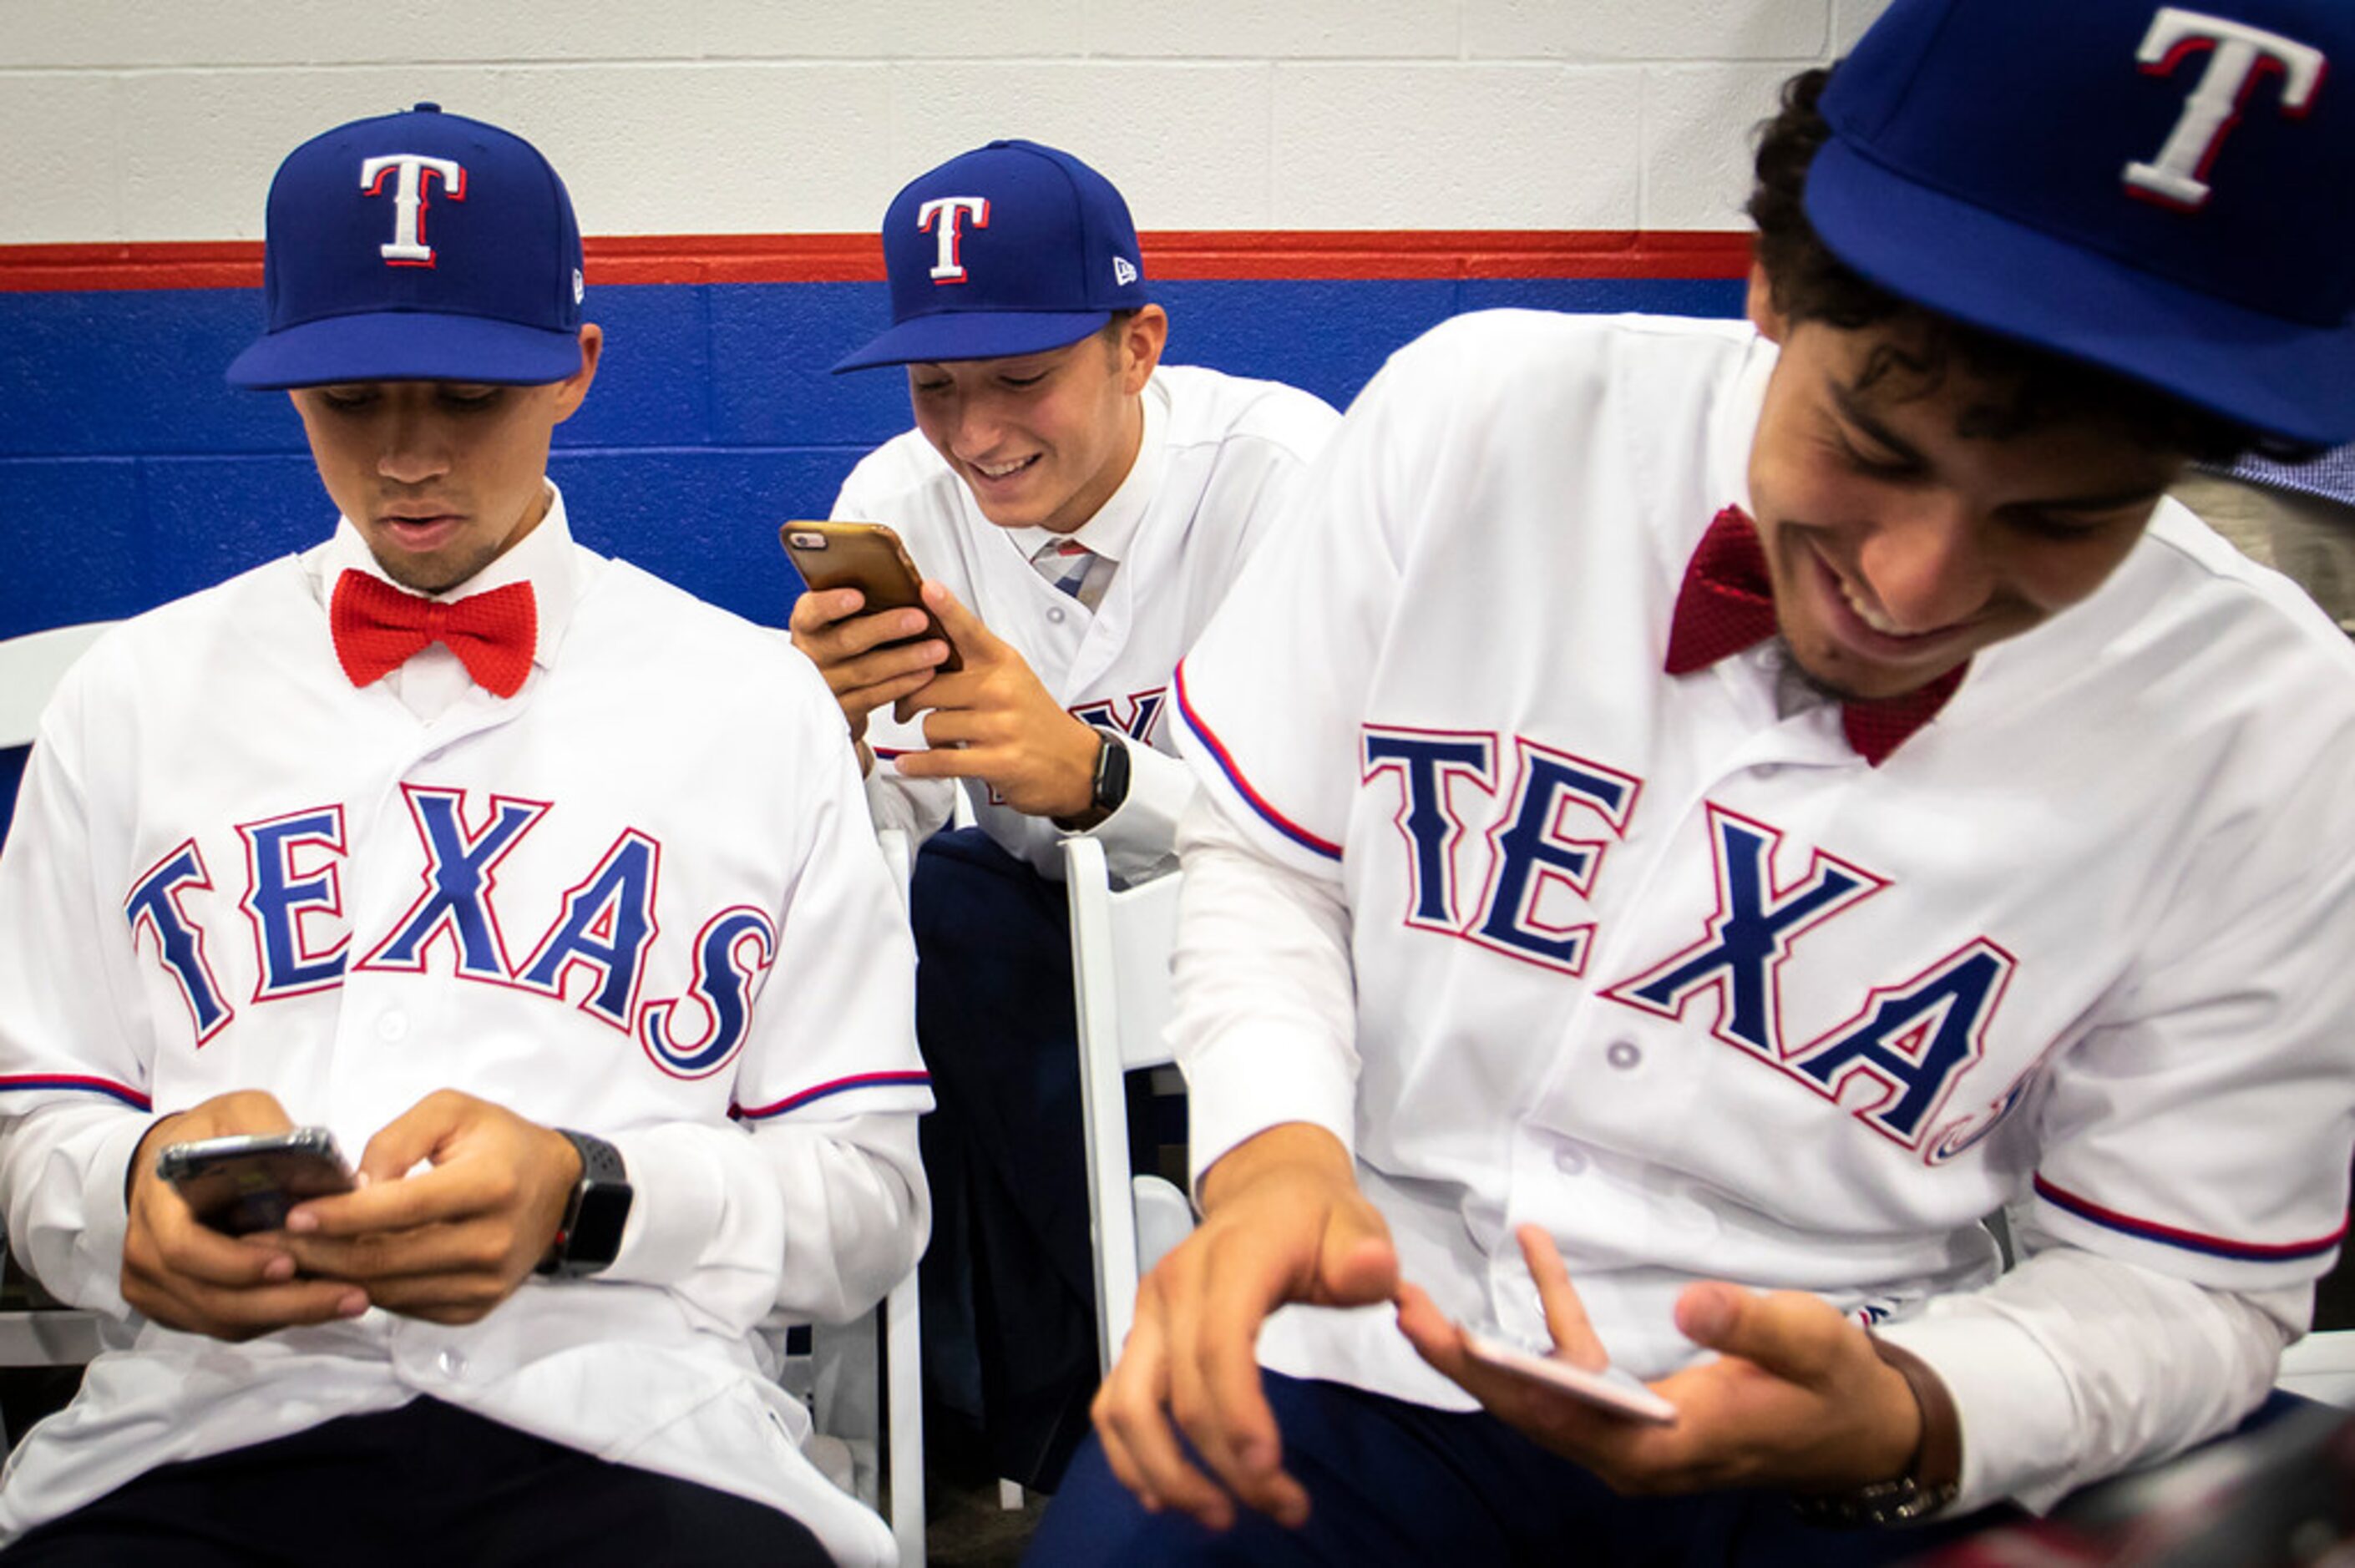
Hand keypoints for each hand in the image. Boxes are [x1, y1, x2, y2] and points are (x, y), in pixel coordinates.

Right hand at [122, 1090, 367, 1339]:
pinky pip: (227, 1324)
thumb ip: (270, 1129)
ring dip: (289, 1315)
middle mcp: (146, 1254)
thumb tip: (323, 1169)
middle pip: (212, 1298)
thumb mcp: (239, 1110)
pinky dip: (274, 1317)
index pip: (185, 1249)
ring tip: (350, 1299)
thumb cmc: (209, 1134)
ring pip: (224, 1320)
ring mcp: (156, 1287)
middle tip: (350, 1296)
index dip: (235, 1264)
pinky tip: (320, 1302)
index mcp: (155, 1204)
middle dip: (284, 1303)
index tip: (290, 1264)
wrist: (169, 1163)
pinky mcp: (176, 1306)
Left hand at [279, 1090, 582, 1325]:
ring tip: (285, 1261)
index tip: (292, 1215)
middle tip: (266, 1245)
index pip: (402, 1208)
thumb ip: (396, 1140)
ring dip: (331, 1277)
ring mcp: (485, 1284)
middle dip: (318, 1254)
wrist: (558, 1190)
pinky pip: (404, 1306)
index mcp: (490, 1186)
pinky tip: (334, 1272)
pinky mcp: (475, 1308)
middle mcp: (492, 1242)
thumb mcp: (452, 1111)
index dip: (342, 1215)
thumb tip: (351, 1188)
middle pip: (386, 1259)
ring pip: (388, 1290)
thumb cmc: (499, 1142)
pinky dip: (365, 1290)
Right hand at [788, 584, 952, 751]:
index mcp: (807, 623)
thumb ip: (858, 599)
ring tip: (938, 648)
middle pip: (846, 640)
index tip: (858, 596)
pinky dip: (903, 684)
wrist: (827, 684)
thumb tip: (897, 580)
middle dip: (885, 629)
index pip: (812, 611)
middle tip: (919, 619)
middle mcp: (811, 654)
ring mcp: (826, 684)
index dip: (832, 604)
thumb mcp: (837, 616)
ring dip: (905, 659)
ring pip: (866, 671)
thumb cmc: (840, 636)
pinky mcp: (843, 709)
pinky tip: (927, 672)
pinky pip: (875, 696)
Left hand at [891, 583, 1103, 818]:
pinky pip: (940, 760)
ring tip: (942, 741)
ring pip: (931, 725)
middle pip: (929, 686)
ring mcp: (1000, 725)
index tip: (927, 588)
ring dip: (929, 738)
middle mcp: (1001, 689)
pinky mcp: (997, 761)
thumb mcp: (1013, 678)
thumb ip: (974, 663)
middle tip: (905, 708)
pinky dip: (918, 765)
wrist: (1073, 763)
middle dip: (910, 701)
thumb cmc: (1033, 719)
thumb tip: (923, 649)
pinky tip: (907, 764)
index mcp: (1004, 663)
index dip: (946, 609)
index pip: (969, 631)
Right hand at [1092, 1124, 1397, 1531]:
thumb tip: (1370, 1270)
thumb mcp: (1355, 1222)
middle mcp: (1175, 1287)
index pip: (1218, 1343)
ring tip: (1218, 1516)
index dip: (1236, 1413)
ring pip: (1127, 1405)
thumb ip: (1364, 1253)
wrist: (1269, 1187)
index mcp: (1231, 1259)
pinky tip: (1164, 1495)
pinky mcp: (1141, 1335)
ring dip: (1164, 1472)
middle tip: (1281, 1509)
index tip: (1270, 1473)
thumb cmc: (1317, 1216)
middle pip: (1175, 1391)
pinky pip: (1115, 1404)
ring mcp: (1149, 1312)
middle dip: (1221, 1465)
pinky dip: (1131, 1457)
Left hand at [1395, 1225, 1922, 1495]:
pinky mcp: (1633, 1415)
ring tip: (1421, 1298)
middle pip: (1532, 1411)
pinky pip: (1575, 1368)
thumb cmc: (1834, 1388)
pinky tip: (1535, 1247)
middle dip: (1464, 1364)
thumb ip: (1752, 1326)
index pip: (1570, 1418)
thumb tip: (1693, 1304)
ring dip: (1483, 1348)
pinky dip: (1550, 1316)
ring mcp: (1629, 1439)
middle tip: (1404, 1311)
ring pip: (1540, 1395)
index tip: (1455, 1343)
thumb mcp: (1810, 1345)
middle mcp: (1634, 1456)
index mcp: (1670, 1447)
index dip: (1509, 1382)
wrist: (1859, 1431)